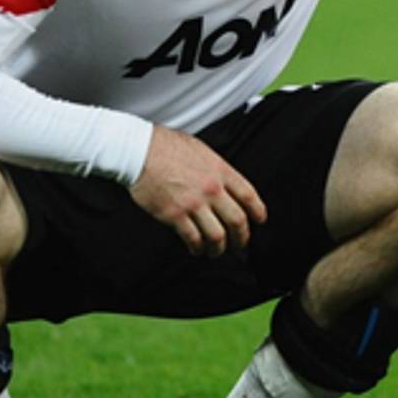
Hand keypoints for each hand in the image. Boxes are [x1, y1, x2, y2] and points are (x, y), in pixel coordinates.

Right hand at [130, 125, 266, 256]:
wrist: (138, 150)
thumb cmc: (166, 146)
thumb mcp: (202, 150)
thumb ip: (216, 168)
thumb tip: (225, 182)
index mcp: (221, 171)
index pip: (249, 196)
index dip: (258, 212)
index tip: (259, 220)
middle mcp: (211, 189)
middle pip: (238, 220)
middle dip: (242, 237)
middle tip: (240, 243)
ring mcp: (194, 203)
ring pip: (217, 235)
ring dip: (219, 248)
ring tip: (217, 251)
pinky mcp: (174, 215)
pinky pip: (192, 238)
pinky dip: (197, 248)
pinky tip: (196, 249)